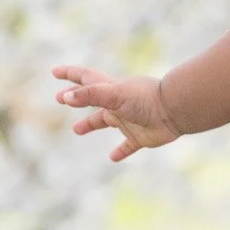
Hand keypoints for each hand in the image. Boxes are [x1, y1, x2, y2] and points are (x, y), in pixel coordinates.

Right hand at [52, 65, 183, 161]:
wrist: (175, 111)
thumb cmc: (145, 99)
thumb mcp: (114, 95)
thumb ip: (90, 95)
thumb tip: (65, 96)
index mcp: (112, 89)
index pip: (86, 78)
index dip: (70, 74)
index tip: (55, 71)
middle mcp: (119, 103)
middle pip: (93, 99)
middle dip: (76, 98)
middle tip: (59, 98)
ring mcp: (129, 119)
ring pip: (106, 121)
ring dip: (91, 123)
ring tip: (76, 129)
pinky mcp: (141, 136)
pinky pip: (128, 145)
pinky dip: (120, 151)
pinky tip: (112, 158)